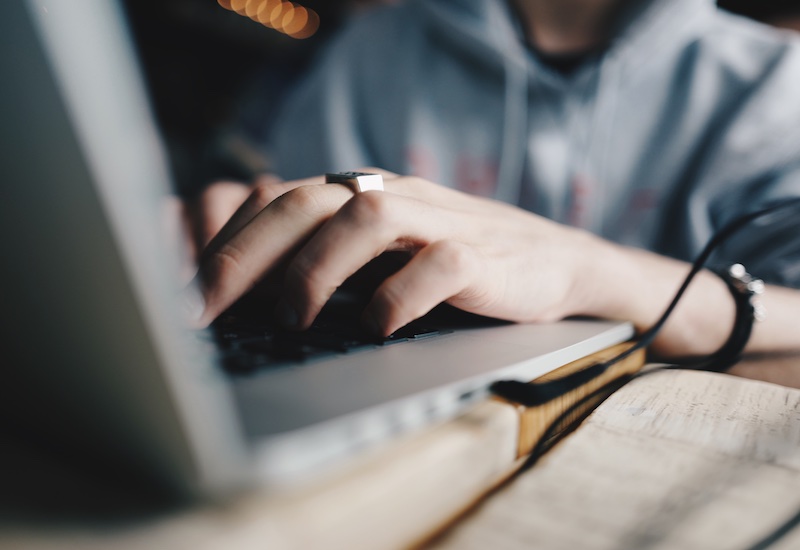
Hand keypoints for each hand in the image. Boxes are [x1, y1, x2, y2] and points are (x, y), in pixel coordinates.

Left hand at [191, 170, 611, 334]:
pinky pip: (439, 262)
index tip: (187, 296)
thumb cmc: (455, 266)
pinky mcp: (484, 255)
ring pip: (367, 217)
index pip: (278, 201)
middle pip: (307, 202)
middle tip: (209, 308)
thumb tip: (248, 304)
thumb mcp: (384, 257)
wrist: (554, 263)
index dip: (227, 243)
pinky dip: (401, 294)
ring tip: (293, 318)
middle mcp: (394, 197)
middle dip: (247, 254)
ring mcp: (440, 220)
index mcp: (362, 196)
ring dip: (318, 268)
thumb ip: (331, 261)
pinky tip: (379, 327)